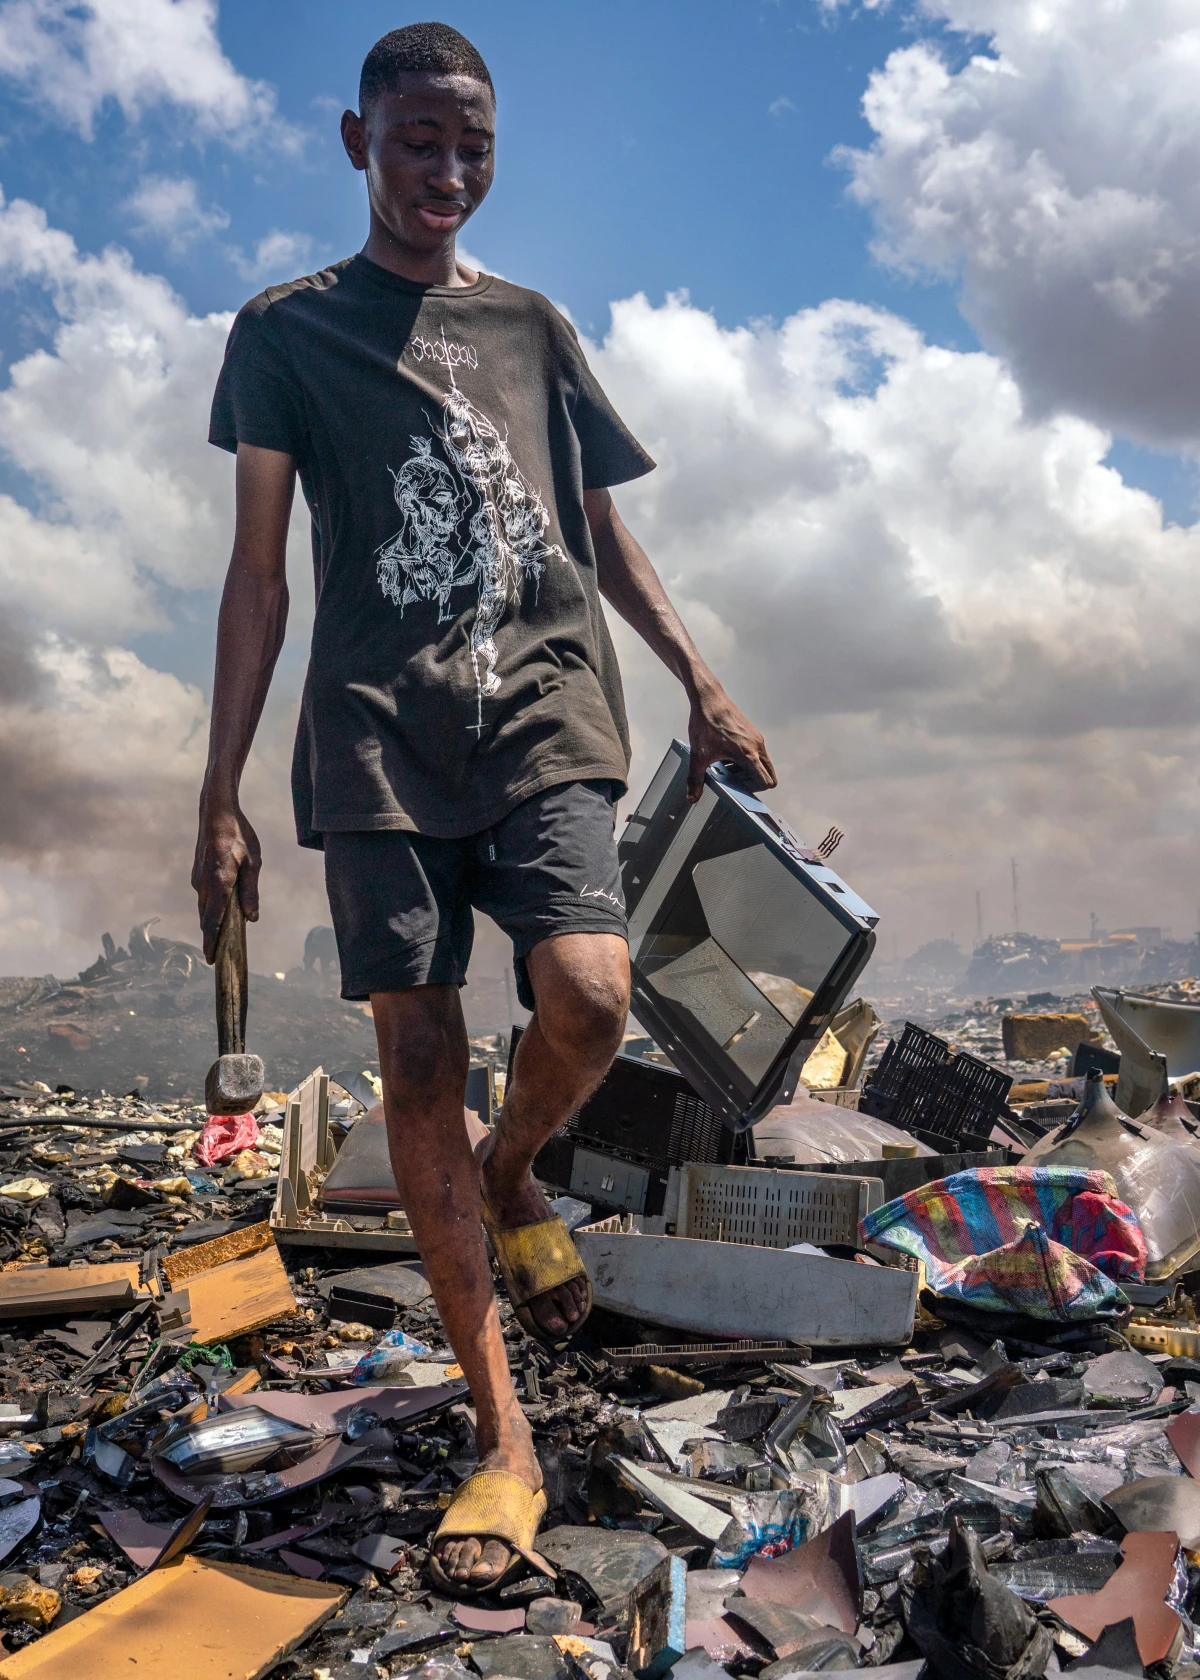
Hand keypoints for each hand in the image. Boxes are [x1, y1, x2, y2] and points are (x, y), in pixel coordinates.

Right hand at [191, 792, 261, 962]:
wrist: (215, 811)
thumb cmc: (239, 834)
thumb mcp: (254, 862)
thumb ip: (251, 891)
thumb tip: (251, 918)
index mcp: (219, 881)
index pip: (213, 919)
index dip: (212, 941)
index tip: (211, 960)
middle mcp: (203, 883)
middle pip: (206, 918)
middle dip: (211, 939)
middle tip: (218, 959)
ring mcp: (198, 879)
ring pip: (204, 908)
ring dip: (211, 924)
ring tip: (220, 942)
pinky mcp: (198, 874)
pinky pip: (204, 898)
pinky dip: (211, 909)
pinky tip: (220, 915)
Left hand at [687, 679, 776, 802]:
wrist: (709, 699)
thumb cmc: (705, 724)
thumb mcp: (698, 755)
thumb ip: (695, 779)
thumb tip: (692, 798)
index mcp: (748, 754)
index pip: (766, 782)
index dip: (753, 790)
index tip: (736, 787)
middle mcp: (757, 746)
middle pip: (770, 775)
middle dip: (753, 782)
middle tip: (733, 780)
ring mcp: (757, 739)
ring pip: (763, 764)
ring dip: (749, 771)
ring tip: (726, 767)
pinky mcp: (753, 733)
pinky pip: (758, 753)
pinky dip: (747, 759)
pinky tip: (727, 755)